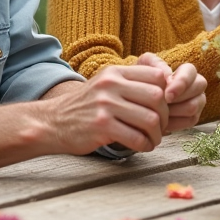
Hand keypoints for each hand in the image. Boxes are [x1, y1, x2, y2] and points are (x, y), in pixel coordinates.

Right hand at [43, 64, 168, 154]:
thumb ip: (130, 84)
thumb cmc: (85, 107)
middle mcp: (111, 85)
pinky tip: (142, 147)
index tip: (163, 107)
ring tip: (153, 139)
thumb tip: (166, 91)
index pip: (157, 75)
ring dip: (157, 134)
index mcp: (115, 72)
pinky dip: (145, 145)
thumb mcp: (105, 85)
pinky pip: (136, 137)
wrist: (52, 122)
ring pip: (150, 119)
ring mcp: (105, 105)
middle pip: (157, 97)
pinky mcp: (101, 126)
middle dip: (165, 116)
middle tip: (161, 127)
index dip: (167, 93)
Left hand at [138, 53, 206, 131]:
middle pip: (196, 91)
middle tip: (161, 105)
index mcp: (188, 71)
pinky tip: (161, 121)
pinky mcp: (194, 117)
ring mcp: (198, 102)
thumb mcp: (145, 65)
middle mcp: (197, 86)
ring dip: (174, 111)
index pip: (190, 73)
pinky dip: (174, 122)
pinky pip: (189, 121)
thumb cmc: (144, 78)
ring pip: (193, 107)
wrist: (141, 97)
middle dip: (177, 99)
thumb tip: (168, 76)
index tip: (166, 94)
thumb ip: (156, 64)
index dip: (180, 84)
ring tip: (158, 111)